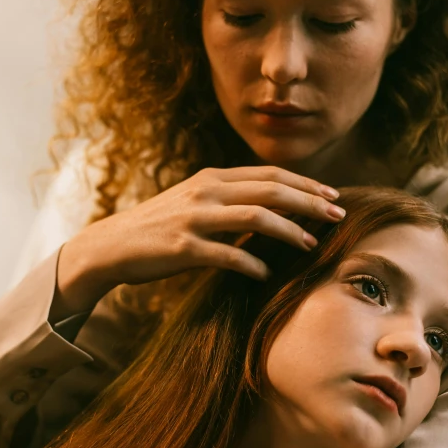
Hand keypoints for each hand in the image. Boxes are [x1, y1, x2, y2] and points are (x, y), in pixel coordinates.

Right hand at [52, 166, 345, 317]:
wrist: (110, 245)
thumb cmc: (157, 226)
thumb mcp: (193, 201)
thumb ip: (228, 198)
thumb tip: (271, 206)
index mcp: (211, 178)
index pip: (269, 174)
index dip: (305, 183)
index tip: (332, 195)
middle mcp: (206, 192)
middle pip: (270, 190)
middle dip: (309, 201)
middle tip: (338, 215)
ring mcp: (194, 218)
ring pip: (255, 217)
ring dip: (289, 230)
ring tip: (311, 244)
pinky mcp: (183, 247)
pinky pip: (228, 255)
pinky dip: (253, 264)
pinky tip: (266, 273)